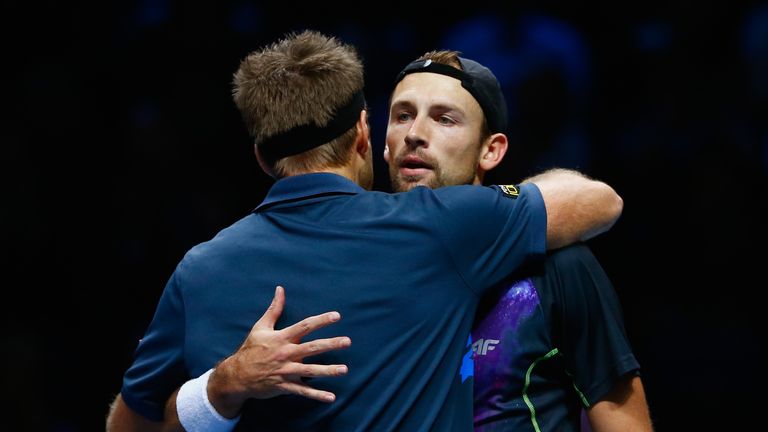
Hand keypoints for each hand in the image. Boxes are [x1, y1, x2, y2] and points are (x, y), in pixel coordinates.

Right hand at [207, 286, 350, 416]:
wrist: (237, 376)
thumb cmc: (251, 349)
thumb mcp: (260, 327)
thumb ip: (274, 308)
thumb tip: (280, 288)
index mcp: (281, 338)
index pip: (305, 326)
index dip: (321, 320)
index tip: (337, 316)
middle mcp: (285, 354)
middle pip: (311, 348)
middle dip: (330, 344)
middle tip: (347, 341)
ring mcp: (285, 371)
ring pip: (310, 371)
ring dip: (328, 371)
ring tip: (344, 369)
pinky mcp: (284, 386)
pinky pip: (302, 391)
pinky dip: (317, 395)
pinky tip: (331, 397)